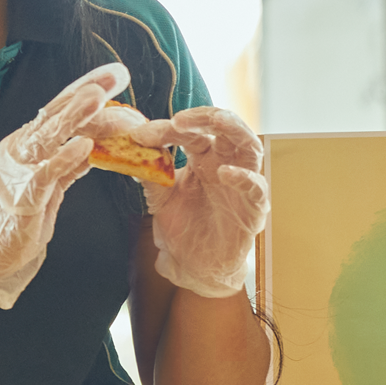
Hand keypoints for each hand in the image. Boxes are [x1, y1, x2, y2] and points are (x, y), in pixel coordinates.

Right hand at [0, 63, 122, 307]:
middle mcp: (21, 150)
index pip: (59, 110)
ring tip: (97, 98)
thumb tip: (92, 145)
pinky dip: (64, 159)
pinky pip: (45, 174)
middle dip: (86, 93)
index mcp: (27, 145)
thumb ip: (68, 165)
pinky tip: (83, 146)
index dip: (85, 89)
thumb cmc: (16, 218)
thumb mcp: (48, 186)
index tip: (114, 74)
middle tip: (113, 76)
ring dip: (74, 116)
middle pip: (55, 115)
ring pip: (48, 137)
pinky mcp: (22, 197)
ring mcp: (19, 171)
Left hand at [142, 105, 267, 301]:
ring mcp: (242, 184)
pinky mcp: (253, 208)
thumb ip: (149, 173)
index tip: (140, 135)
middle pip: (226, 127)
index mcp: (203, 158)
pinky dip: (243, 177)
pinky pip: (255, 187)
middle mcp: (225, 164)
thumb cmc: (182, 229)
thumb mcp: (159, 198)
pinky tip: (225, 173)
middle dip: (206, 116)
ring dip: (234, 130)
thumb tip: (129, 146)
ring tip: (216, 122)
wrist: (194, 268)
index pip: (191, 133)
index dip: (167, 129)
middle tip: (180, 119)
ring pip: (249, 146)